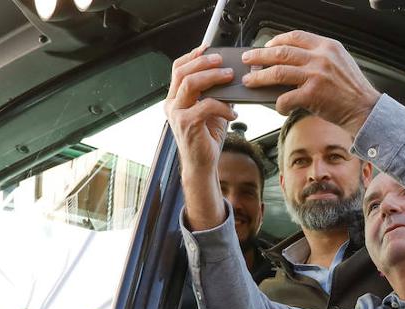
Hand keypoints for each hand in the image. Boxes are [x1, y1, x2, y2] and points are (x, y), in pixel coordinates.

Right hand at [164, 46, 237, 229]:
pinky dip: (222, 106)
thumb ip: (214, 93)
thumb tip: (230, 76)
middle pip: (182, 72)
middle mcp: (172, 104)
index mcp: (175, 98)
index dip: (192, 56)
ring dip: (212, 77)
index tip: (208, 48)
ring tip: (229, 77)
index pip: (178, 69)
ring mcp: (177, 114)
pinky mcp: (187, 124)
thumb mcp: (211, 111)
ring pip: (190, 84)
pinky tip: (232, 113)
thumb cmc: (206, 138)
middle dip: (204, 63)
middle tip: (222, 61)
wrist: (202, 165)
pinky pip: (205, 106)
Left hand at [242, 31, 380, 134]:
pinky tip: (279, 107)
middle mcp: (320, 57)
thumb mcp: (340, 63)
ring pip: (278, 71)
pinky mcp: (312, 94)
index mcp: (327, 46)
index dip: (277, 40)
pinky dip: (279, 104)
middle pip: (281, 52)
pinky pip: (286, 97)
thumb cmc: (353, 90)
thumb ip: (319, 58)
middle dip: (260, 55)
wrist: (366, 109)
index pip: (295, 36)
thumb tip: (292, 62)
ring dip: (260, 76)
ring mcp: (316, 75)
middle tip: (249, 59)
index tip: (267, 46)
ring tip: (250, 80)